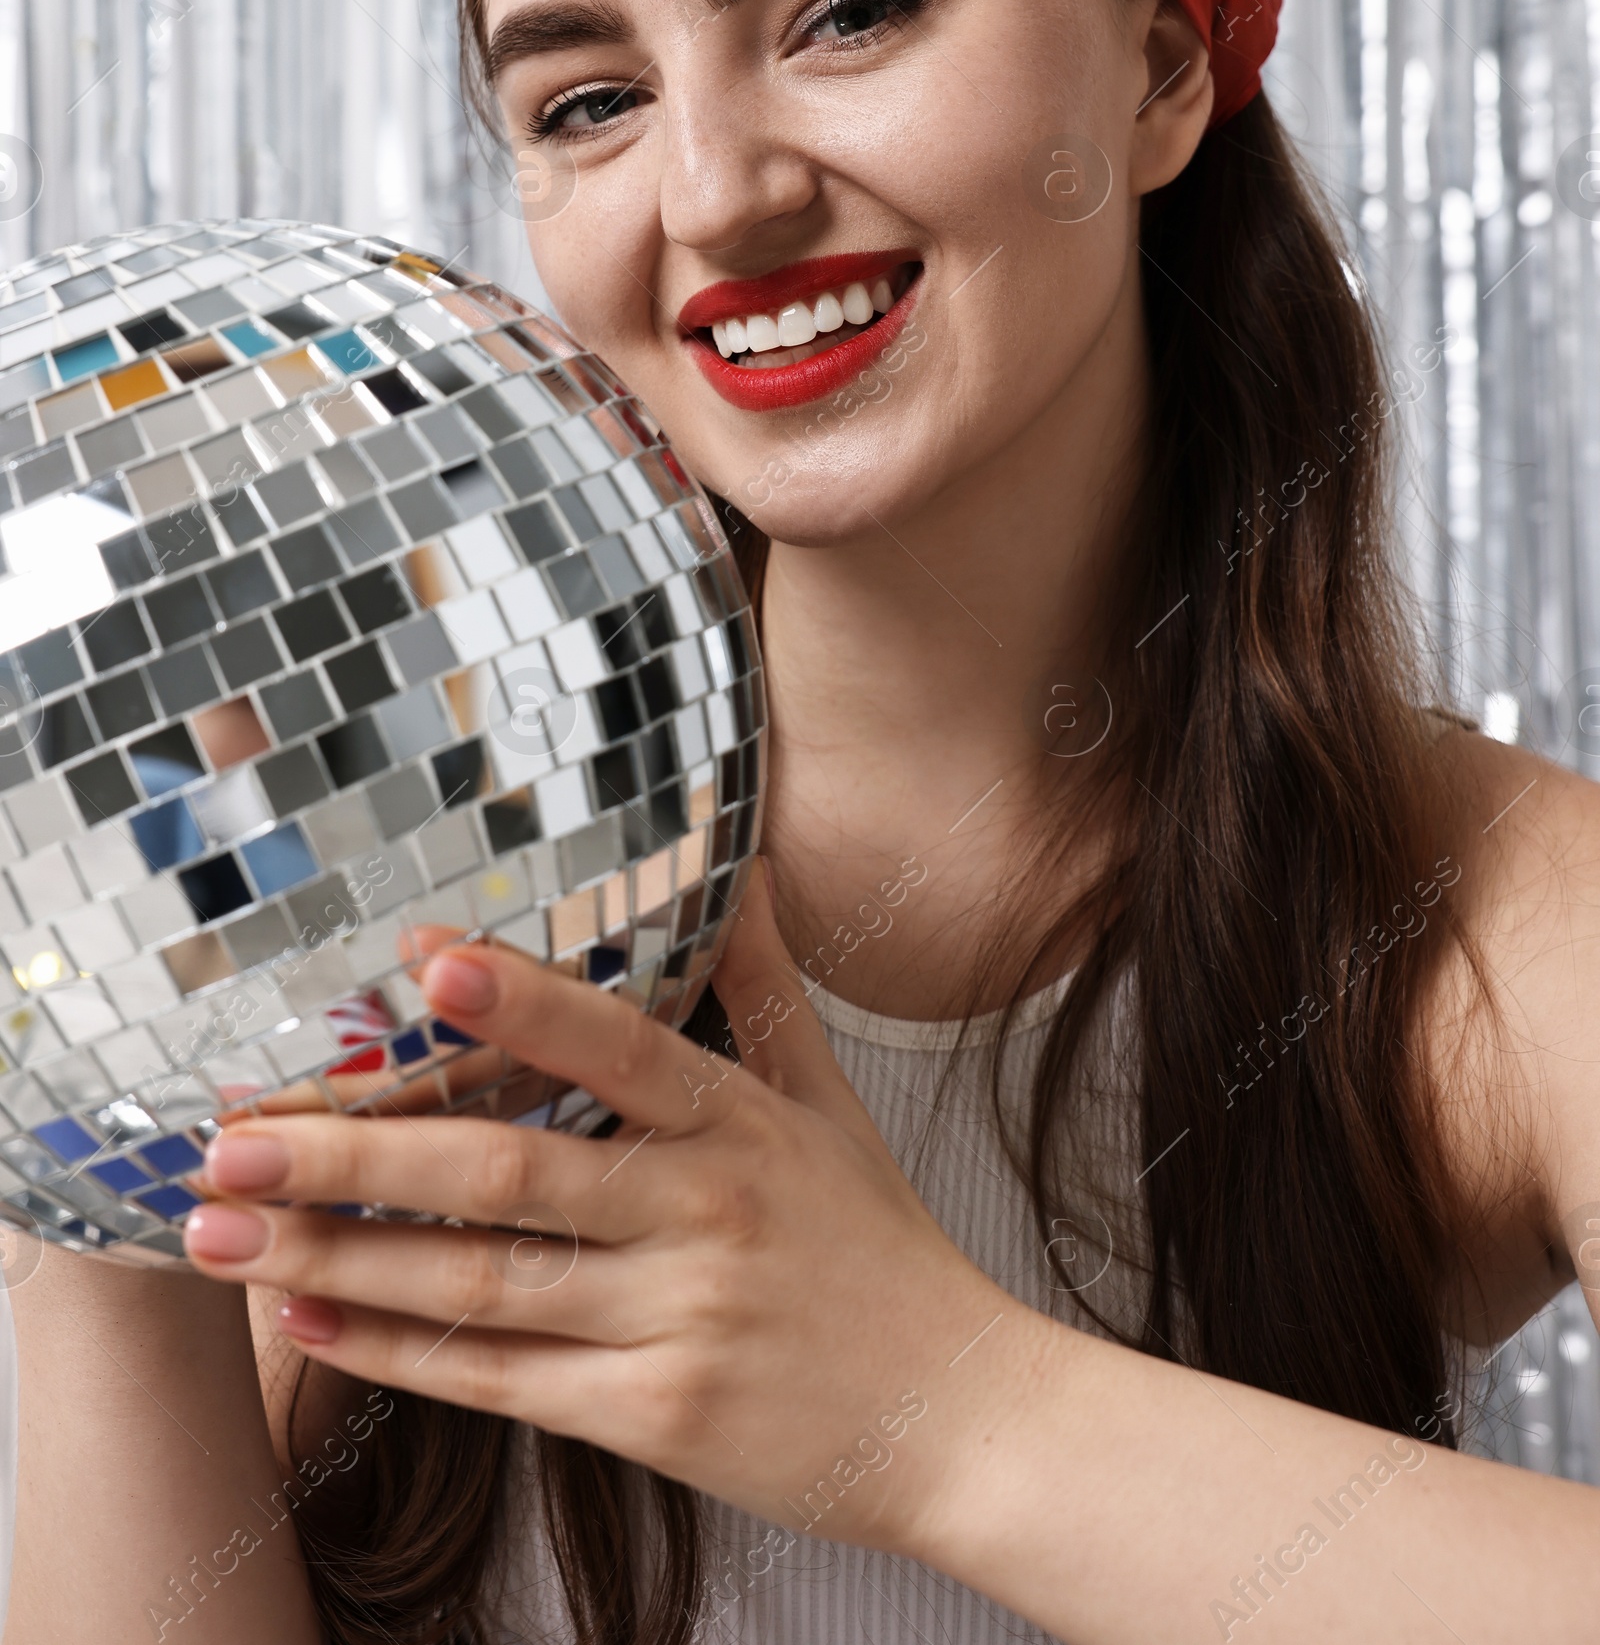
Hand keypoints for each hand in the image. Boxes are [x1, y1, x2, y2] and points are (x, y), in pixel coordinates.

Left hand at [183, 864, 1016, 1558]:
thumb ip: (763, 988)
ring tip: (224, 1229)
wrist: (961, 1420)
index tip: (421, 959)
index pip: (620, 1047)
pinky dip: (398, 1352)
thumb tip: (744, 867)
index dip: (523, 1002)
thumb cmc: (880, 1251)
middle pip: (508, 1176)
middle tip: (230, 1135)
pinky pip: (502, 1382)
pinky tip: (310, 1318)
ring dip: (339, 1256)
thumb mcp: (831, 1106)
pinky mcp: (653, 1419)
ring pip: (481, 1285)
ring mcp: (673, 1324)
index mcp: (742, 1126)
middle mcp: (702, 1218)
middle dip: (355, 1154)